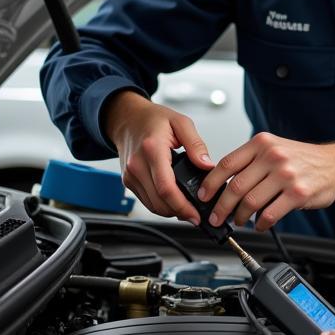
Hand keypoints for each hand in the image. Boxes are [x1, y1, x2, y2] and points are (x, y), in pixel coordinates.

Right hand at [103, 89, 211, 222]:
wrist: (127, 119)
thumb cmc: (153, 119)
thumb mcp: (181, 123)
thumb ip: (196, 144)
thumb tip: (207, 165)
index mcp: (152, 149)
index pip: (166, 187)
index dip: (182, 205)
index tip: (196, 214)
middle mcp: (137, 165)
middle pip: (159, 201)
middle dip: (179, 212)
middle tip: (196, 215)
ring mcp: (130, 175)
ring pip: (151, 205)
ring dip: (170, 211)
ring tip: (188, 209)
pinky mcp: (128, 181)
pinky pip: (146, 200)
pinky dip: (161, 205)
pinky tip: (174, 201)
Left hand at [197, 133, 334, 230]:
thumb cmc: (304, 159)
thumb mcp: (276, 148)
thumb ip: (251, 160)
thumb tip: (222, 182)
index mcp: (263, 143)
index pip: (227, 163)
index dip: (210, 183)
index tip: (203, 195)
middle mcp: (273, 156)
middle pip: (235, 186)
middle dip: (221, 207)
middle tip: (216, 217)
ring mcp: (286, 175)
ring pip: (250, 202)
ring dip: (239, 217)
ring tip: (239, 221)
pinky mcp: (297, 194)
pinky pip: (269, 214)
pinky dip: (260, 224)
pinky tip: (259, 224)